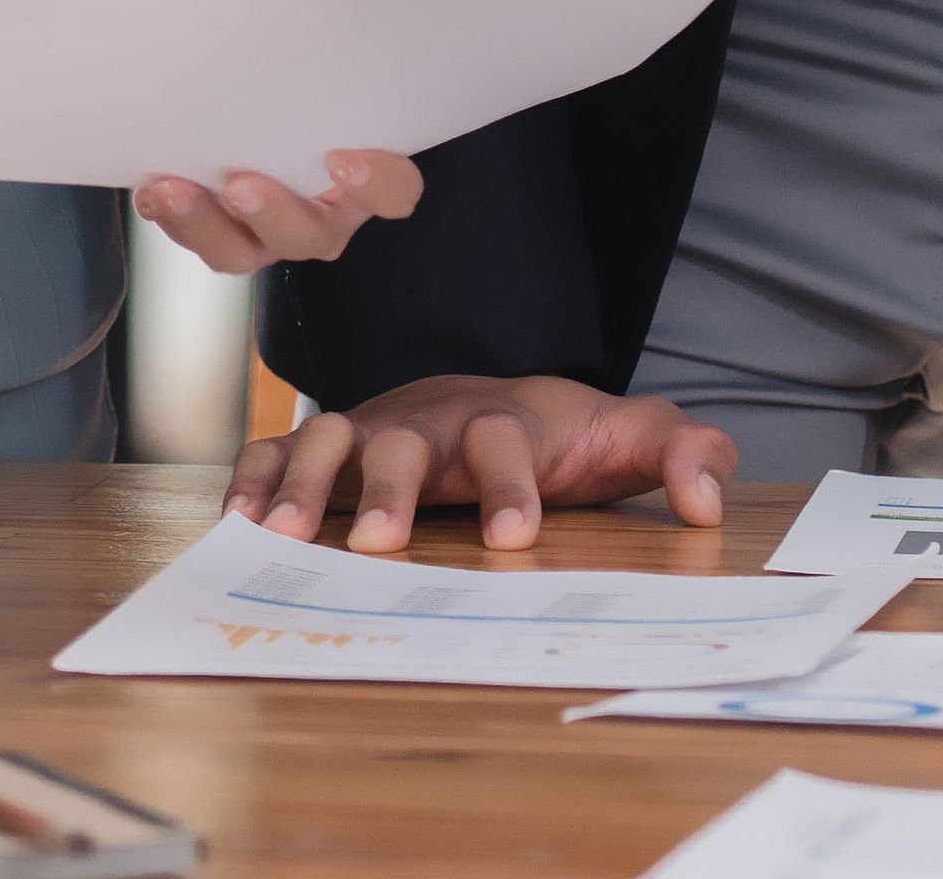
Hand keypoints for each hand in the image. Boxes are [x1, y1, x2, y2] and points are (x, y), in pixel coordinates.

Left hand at [128, 0, 429, 272]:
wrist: (240, 71)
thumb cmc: (282, 63)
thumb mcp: (304, 46)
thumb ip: (308, 43)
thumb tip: (283, 11)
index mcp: (364, 173)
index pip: (394, 191)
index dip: (377, 182)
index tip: (341, 158)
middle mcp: (323, 213)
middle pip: (311, 234)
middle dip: (274, 213)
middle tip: (241, 186)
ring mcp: (270, 230)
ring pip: (244, 249)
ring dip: (205, 224)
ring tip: (173, 190)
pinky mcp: (223, 233)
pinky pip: (199, 240)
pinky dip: (173, 217)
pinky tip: (152, 190)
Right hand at [230, 374, 735, 553]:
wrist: (494, 397)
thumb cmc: (561, 435)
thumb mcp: (629, 439)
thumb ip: (684, 453)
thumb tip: (706, 501)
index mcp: (505, 422)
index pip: (506, 443)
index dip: (510, 487)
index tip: (514, 540)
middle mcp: (430, 422)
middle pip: (404, 442)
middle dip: (389, 491)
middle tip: (375, 546)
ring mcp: (374, 428)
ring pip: (329, 439)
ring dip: (304, 486)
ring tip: (278, 538)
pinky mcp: (330, 446)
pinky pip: (280, 451)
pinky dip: (253, 478)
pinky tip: (236, 522)